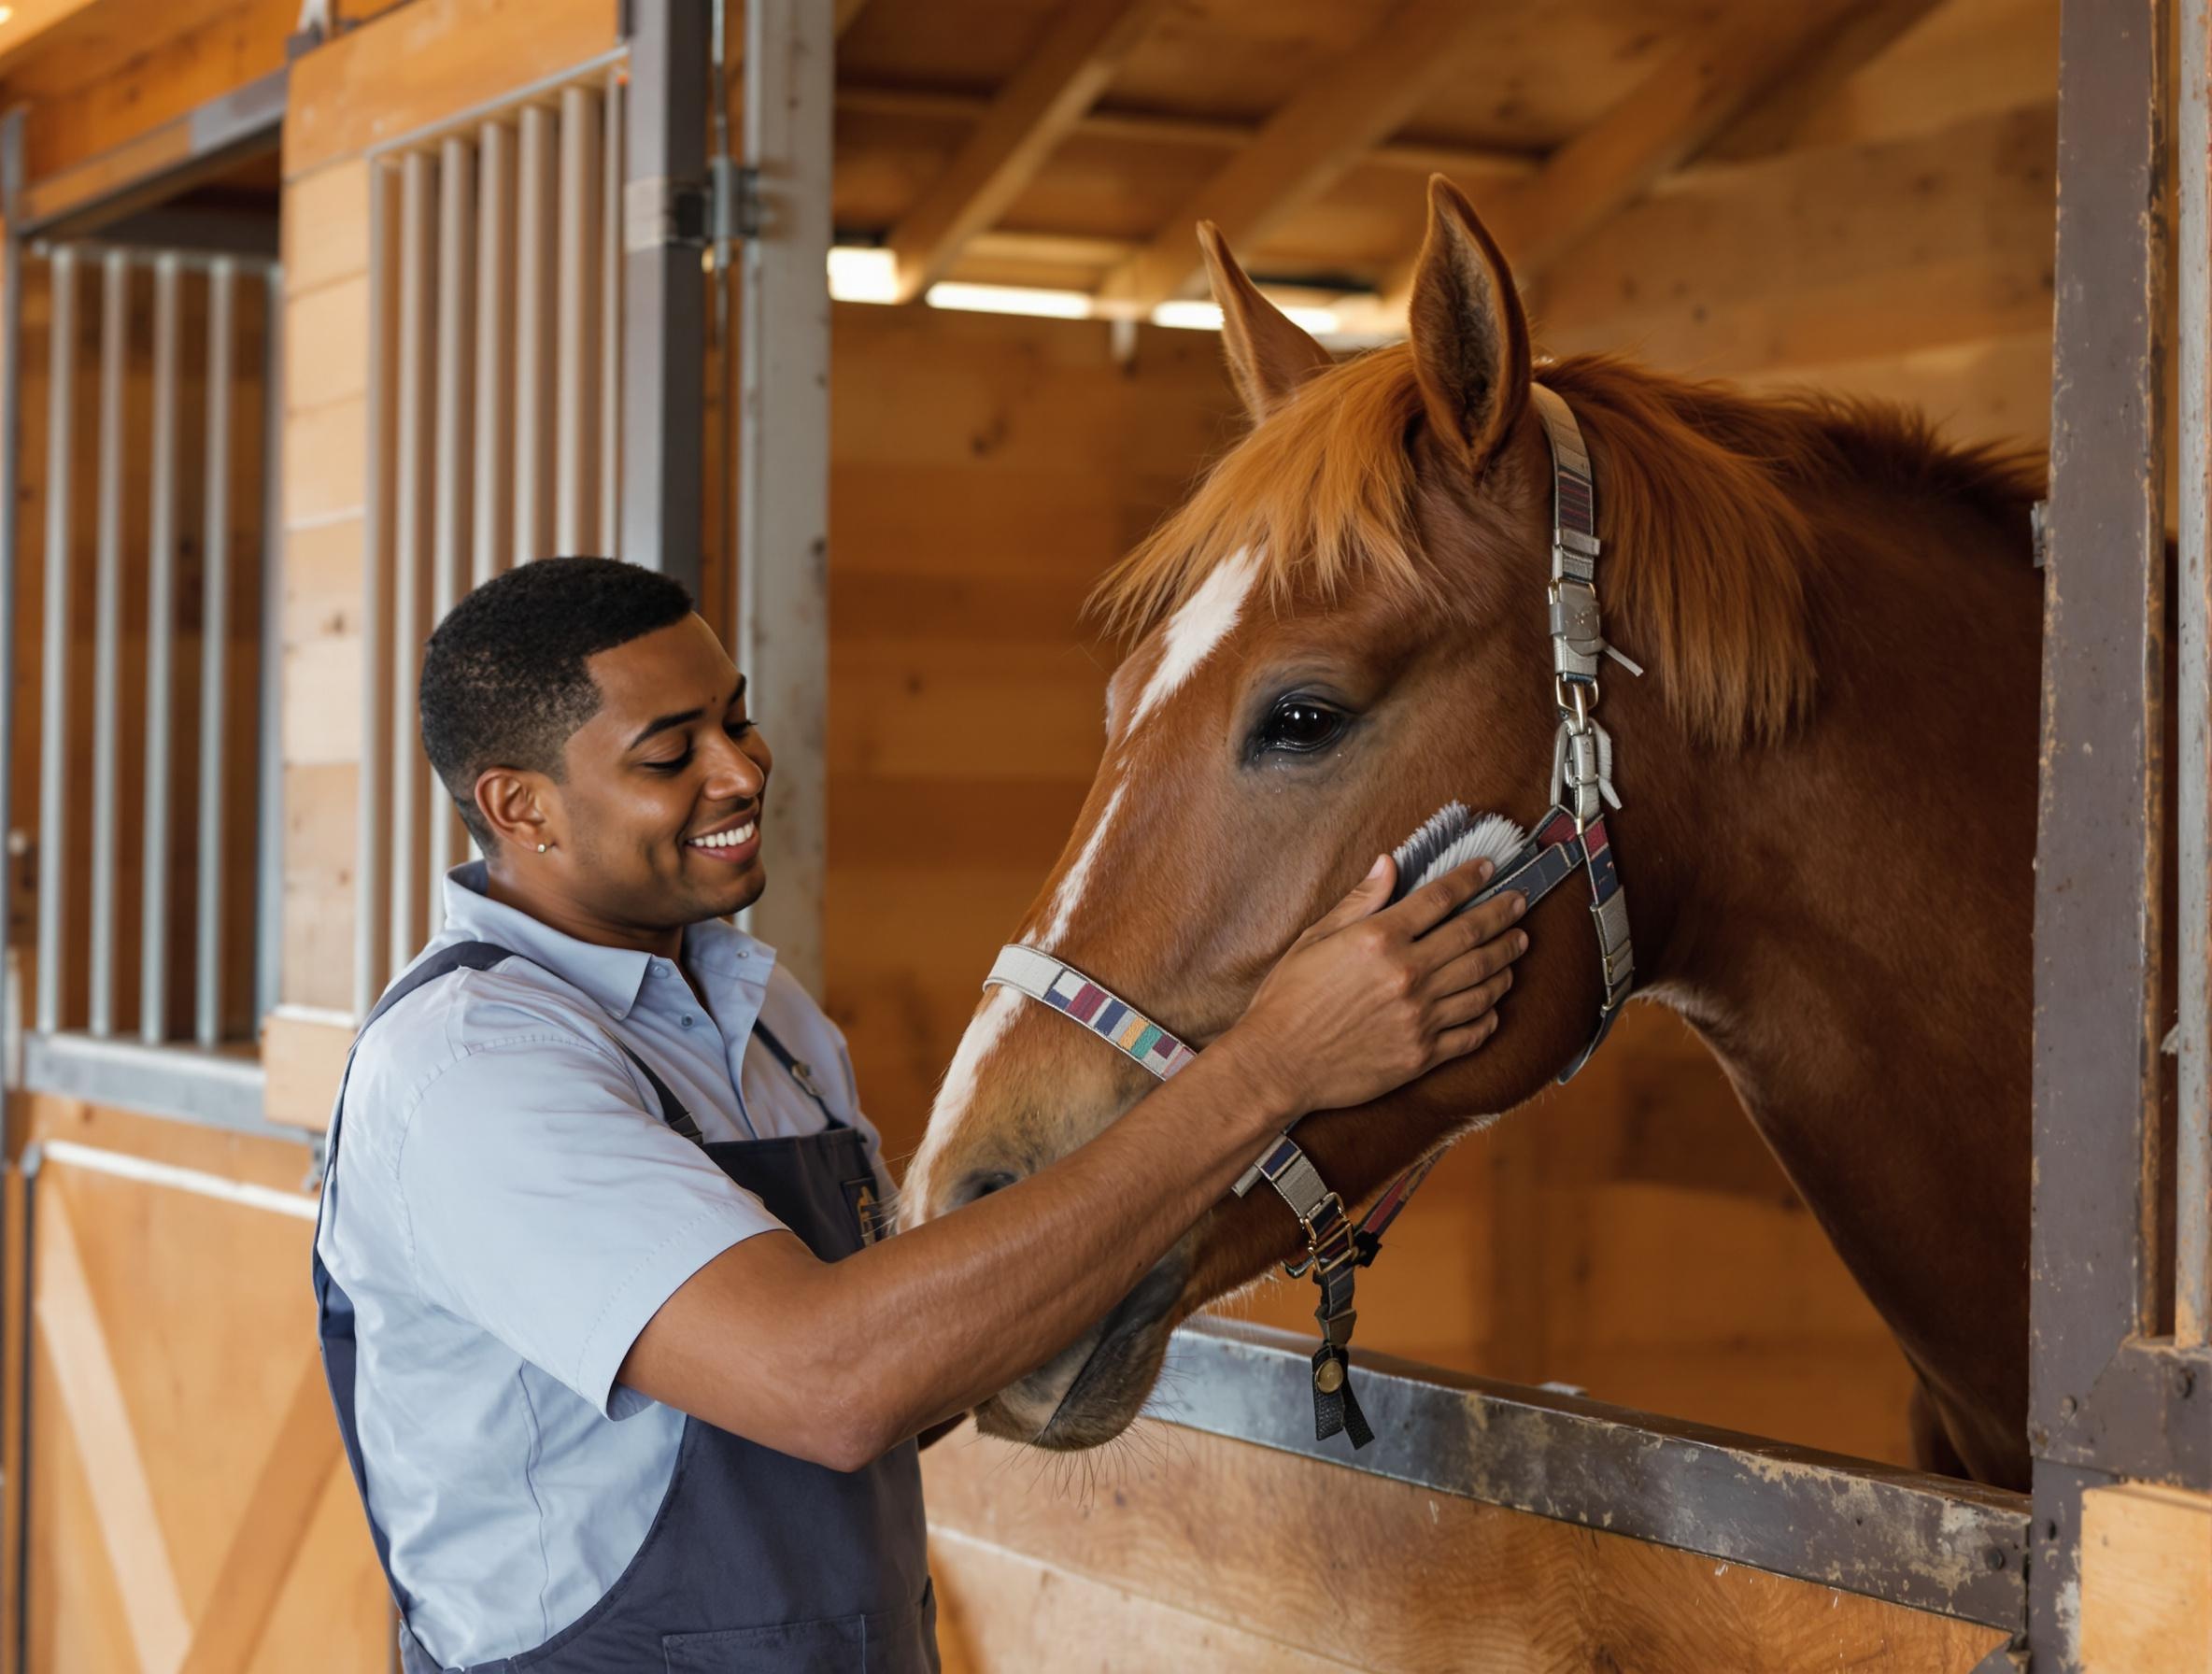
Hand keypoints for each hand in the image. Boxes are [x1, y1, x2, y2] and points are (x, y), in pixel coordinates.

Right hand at [1225, 854, 1527, 1118]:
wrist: (1278, 1065)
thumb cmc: (1288, 1000)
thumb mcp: (1315, 938)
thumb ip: (1360, 901)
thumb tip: (1389, 863)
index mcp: (1379, 939)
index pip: (1440, 898)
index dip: (1470, 879)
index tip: (1488, 868)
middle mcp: (1407, 973)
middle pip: (1473, 936)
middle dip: (1503, 914)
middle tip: (1521, 903)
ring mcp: (1420, 1016)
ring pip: (1483, 983)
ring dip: (1506, 961)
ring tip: (1517, 948)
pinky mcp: (1423, 1054)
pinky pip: (1473, 1031)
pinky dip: (1491, 1014)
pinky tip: (1495, 1004)